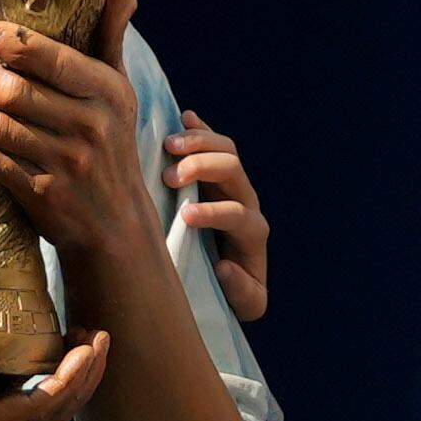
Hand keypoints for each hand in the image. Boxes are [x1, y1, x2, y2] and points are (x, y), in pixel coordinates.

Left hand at [0, 0, 158, 264]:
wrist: (116, 223)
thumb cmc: (111, 145)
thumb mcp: (120, 92)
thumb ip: (112, 39)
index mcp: (107, 92)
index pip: (53, 58)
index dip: (12, 41)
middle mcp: (90, 126)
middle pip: (14, 92)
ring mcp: (66, 163)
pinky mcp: (42, 193)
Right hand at [0, 312, 108, 420]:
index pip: (44, 407)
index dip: (74, 378)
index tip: (90, 343)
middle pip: (56, 410)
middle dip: (86, 376)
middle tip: (101, 334)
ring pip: (43, 400)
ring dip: (70, 372)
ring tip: (84, 333)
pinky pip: (20, 386)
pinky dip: (43, 365)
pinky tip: (42, 332)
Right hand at [164, 108, 267, 319]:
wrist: (231, 276)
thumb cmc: (233, 291)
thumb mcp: (245, 303)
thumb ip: (242, 292)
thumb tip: (225, 268)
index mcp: (253, 233)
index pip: (240, 215)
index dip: (215, 213)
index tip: (185, 218)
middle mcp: (246, 201)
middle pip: (234, 170)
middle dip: (203, 168)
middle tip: (170, 177)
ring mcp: (233, 184)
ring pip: (225, 150)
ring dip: (197, 142)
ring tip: (167, 144)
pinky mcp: (217, 173)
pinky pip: (213, 143)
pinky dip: (199, 129)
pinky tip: (184, 117)